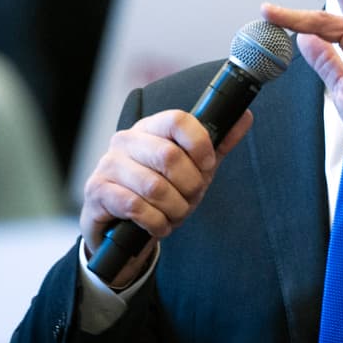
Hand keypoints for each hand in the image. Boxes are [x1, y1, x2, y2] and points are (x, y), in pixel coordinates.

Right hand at [80, 108, 252, 284]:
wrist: (121, 227)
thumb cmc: (160, 190)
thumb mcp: (192, 168)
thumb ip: (217, 144)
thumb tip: (245, 116)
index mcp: (150, 128)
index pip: (177, 119)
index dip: (199, 143)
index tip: (207, 164)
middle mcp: (126, 141)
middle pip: (169, 156)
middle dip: (190, 186)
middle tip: (191, 198)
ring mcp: (108, 165)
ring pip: (154, 187)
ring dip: (174, 209)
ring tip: (174, 214)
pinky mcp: (97, 191)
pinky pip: (136, 207)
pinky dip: (156, 222)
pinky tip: (158, 225)